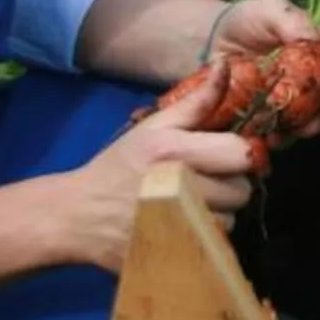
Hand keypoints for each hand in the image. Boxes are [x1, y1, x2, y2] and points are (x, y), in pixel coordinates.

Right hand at [60, 67, 264, 264]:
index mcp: (175, 152)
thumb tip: (228, 65)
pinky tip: (186, 224)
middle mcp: (180, 189)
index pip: (241, 154)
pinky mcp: (174, 255)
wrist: (77, 215)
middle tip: (209, 179)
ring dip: (220, 212)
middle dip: (232, 184)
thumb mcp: (153, 127)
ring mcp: (177, 227)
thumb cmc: (119, 166)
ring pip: (231, 221)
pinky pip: (214, 245)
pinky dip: (207, 236)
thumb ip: (196, 101)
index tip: (228, 154)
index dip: (241, 153)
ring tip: (194, 203)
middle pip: (242, 191)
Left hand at [210, 0, 319, 140]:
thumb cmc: (249, 21)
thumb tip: (315, 36)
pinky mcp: (279, 122)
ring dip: (316, 120)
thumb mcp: (268, 10)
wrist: (213, 45)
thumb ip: (291, 18)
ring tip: (304, 122)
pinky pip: (287, 135)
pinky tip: (271, 136)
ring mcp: (303, 102)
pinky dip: (282, 137)